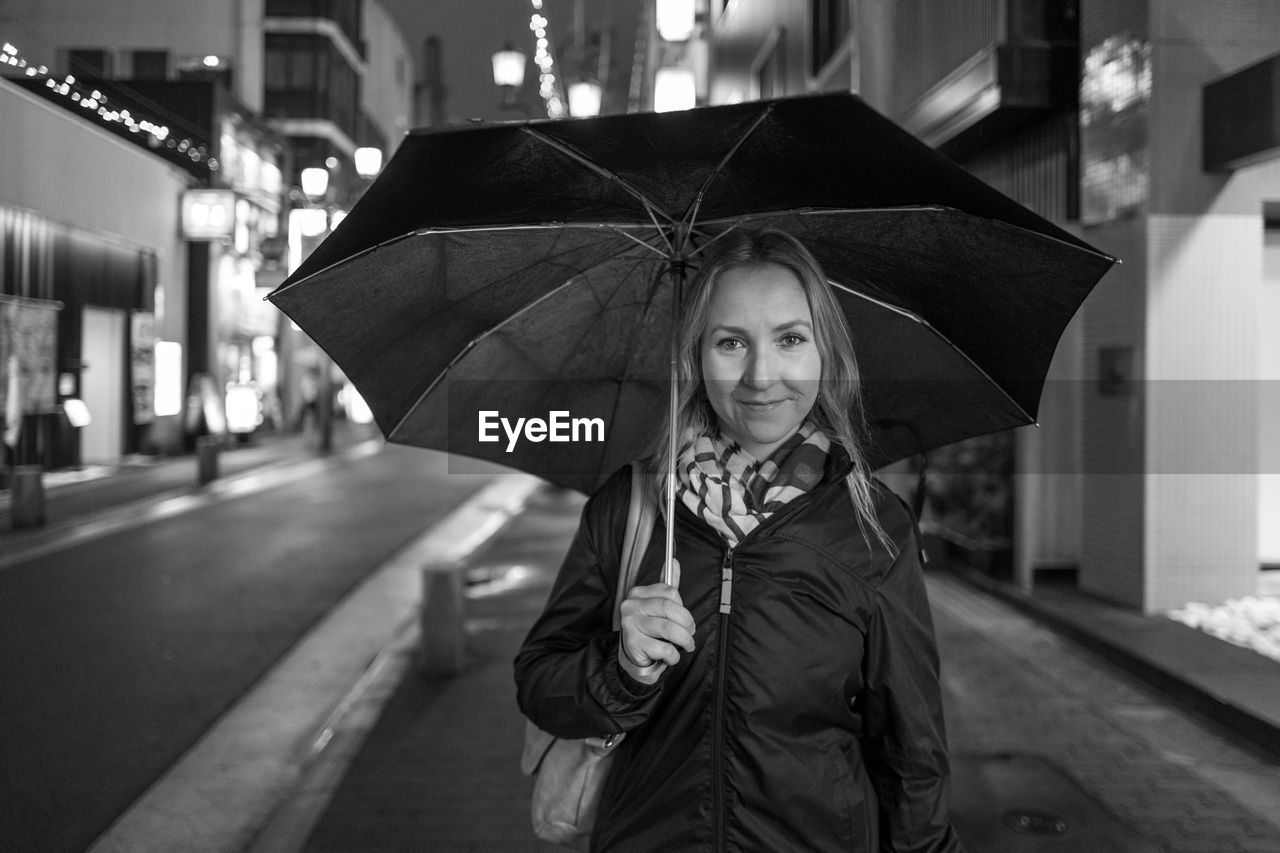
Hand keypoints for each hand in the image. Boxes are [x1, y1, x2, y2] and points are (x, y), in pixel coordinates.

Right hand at [618, 558, 694, 684]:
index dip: (684, 608)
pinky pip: (664, 648)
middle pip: (670, 608)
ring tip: (686, 645)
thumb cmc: (650, 629)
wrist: (635, 656)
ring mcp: (630, 624)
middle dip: (687, 624)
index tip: (687, 620)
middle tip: (690, 634)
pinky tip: (670, 656)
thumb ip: (668, 584)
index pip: (670, 592)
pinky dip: (673, 656)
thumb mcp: (659, 605)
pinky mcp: (633, 643)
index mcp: (638, 593)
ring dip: (684, 640)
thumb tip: (673, 560)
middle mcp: (631, 606)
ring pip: (669, 629)